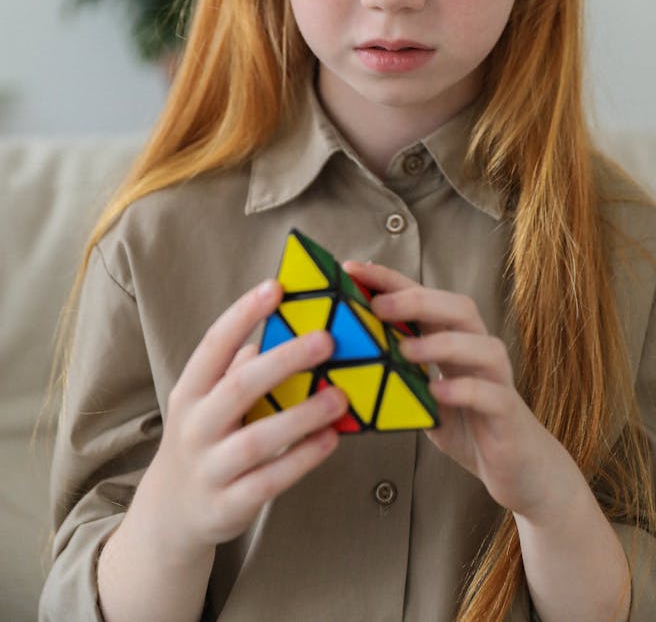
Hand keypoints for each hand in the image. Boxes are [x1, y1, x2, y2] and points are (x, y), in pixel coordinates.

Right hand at [139, 279, 348, 563]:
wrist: (170, 514)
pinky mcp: (228, 505)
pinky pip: (270, 480)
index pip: (213, 345)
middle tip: (326, 339)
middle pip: (239, 388)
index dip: (243, 313)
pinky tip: (330, 439)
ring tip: (339, 395)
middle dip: (284, 360)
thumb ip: (240, 369)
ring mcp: (210, 468)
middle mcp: (194, 427)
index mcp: (189, 392)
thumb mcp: (206, 403)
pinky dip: (302, 458)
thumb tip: (288, 330)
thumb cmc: (203, 440)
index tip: (276, 287)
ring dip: (302, 414)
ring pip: (257, 439)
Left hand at [343, 260, 574, 520]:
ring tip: (405, 350)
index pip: (424, 298)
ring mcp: (497, 378)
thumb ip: (399, 374)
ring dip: (441, 342)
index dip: (390, 280)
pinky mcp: (507, 411)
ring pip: (480, 345)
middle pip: (458, 308)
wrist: (521, 470)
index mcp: (455, 340)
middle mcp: (479, 350)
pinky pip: (490, 393)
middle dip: (416, 301)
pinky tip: (438, 392)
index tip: (353, 269)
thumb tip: (348, 358)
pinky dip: (464, 389)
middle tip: (378, 306)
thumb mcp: (424, 396)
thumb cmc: (468, 425)